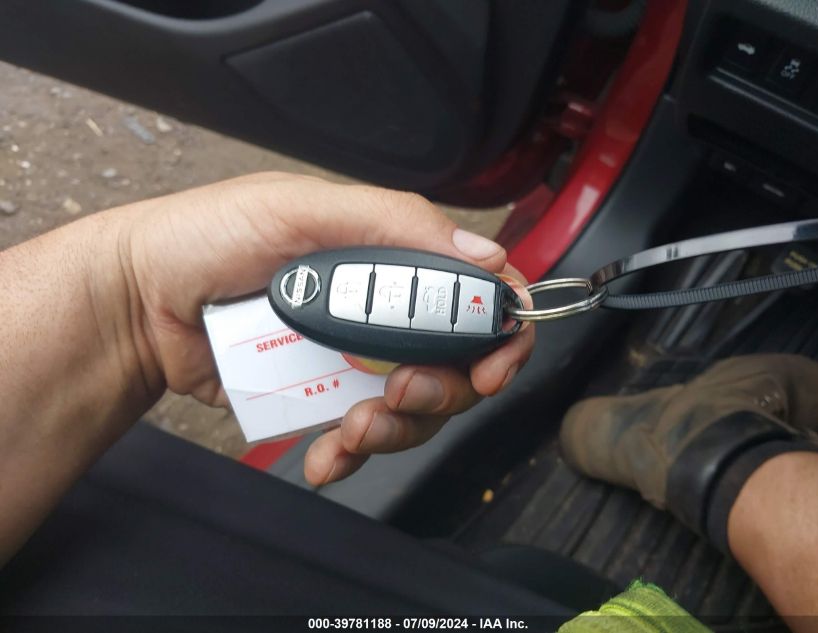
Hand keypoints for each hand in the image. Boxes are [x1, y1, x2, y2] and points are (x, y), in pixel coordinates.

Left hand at [113, 173, 533, 483]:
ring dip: (396, 430)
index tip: (490, 368)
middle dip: (441, 391)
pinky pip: (359, 437)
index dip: (502, 334)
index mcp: (392, 257)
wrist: (141, 301)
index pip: (478, 295)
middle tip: (399, 392)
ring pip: (414, 410)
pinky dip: (350, 455)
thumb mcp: (300, 210)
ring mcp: (354, 358)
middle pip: (457, 364)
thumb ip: (393, 225)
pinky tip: (326, 456)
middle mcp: (383, 309)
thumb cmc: (208, 237)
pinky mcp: (321, 397)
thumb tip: (486, 257)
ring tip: (351, 427)